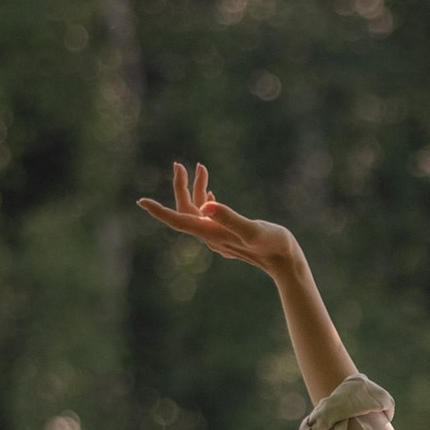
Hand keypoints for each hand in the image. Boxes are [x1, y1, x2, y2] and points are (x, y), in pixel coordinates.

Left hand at [135, 161, 300, 276]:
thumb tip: (208, 205)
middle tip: (180, 164)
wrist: (288, 265)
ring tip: (201, 168)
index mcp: (212, 234)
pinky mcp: (228, 236)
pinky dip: (205, 202)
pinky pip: (208, 218)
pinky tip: (210, 195)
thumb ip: (230, 218)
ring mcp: (219, 237)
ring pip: (198, 212)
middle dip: (181, 187)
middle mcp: (211, 237)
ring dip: (196, 190)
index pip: (179, 220)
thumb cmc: (276, 247)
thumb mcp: (254, 229)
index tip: (141, 201)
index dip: (159, 211)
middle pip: (186, 212)